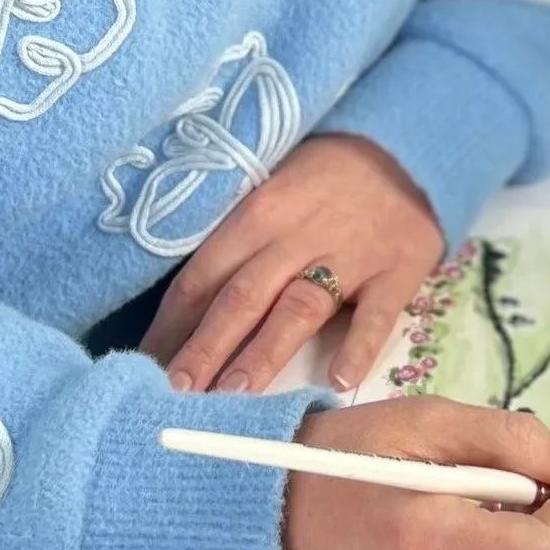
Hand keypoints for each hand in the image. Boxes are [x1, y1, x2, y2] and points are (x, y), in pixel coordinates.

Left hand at [140, 132, 442, 395]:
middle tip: (176, 395)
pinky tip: (340, 382)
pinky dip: (358, 347)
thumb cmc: (322, 182)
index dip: (171, 325)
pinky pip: (377, 314)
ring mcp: (350, 254)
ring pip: (298, 308)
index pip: (202, 276)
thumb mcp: (270, 195)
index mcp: (257, 214)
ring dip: (264, 353)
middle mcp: (297, 235)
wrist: (405, 152)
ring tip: (234, 397)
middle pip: (241, 297)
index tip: (144, 369)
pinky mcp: (396, 270)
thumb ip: (234, 247)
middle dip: (205, 348)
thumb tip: (180, 312)